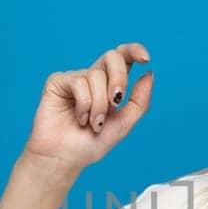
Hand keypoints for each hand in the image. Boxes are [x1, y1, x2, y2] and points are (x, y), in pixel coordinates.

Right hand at [22, 43, 153, 169]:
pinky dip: (84, 105)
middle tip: (116, 101)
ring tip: (92, 123)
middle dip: (119, 78)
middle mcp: (93, 77)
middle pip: (112, 57)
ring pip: (96, 76)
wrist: (65, 158)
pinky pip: (79, 83)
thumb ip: (139, 101)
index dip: (135, 50)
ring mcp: (75, 78)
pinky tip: (80, 118)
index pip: (123, 58)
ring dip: (99, 105)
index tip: (146, 59)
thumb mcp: (124, 124)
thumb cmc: (92, 143)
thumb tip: (149, 73)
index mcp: (110, 84)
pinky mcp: (58, 82)